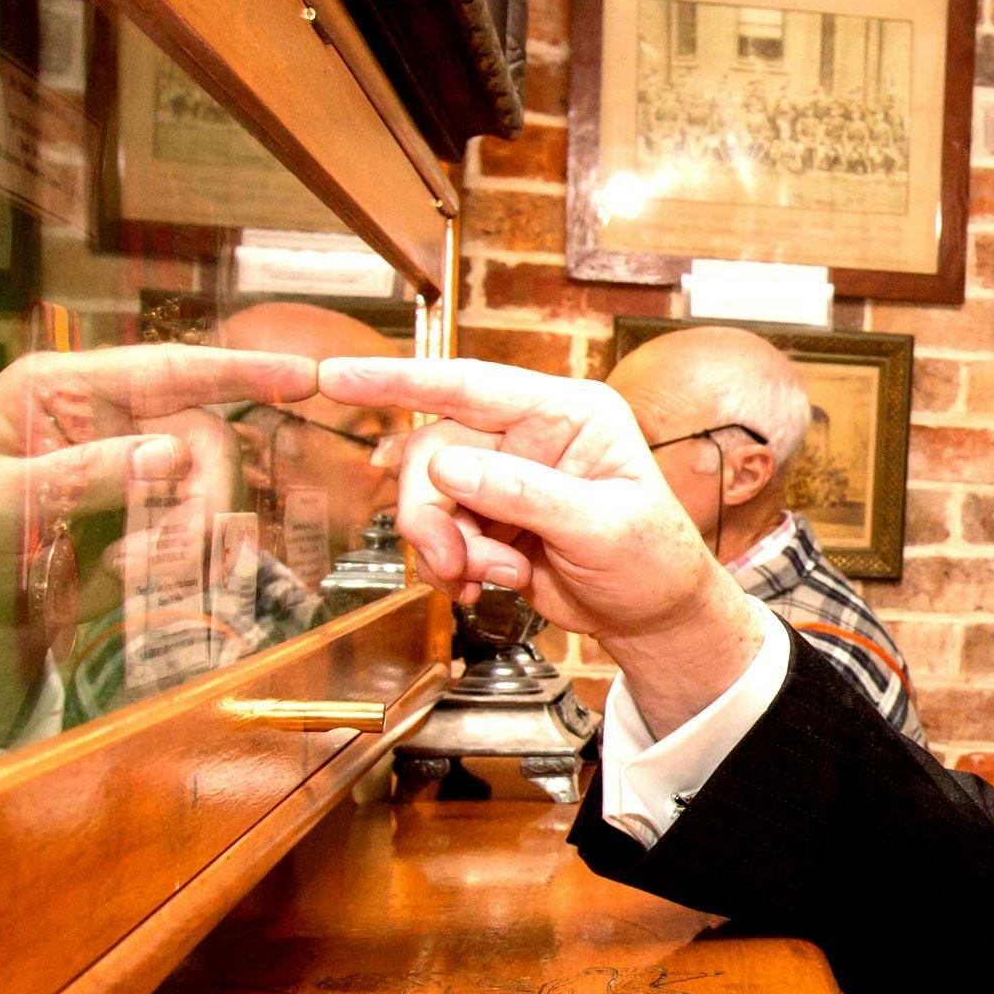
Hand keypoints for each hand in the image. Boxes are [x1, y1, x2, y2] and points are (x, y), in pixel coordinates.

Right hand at [317, 356, 765, 734]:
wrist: (652, 617)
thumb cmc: (654, 560)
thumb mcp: (602, 526)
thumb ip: (525, 494)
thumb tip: (449, 468)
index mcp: (568, 413)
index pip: (470, 384)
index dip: (400, 379)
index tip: (339, 376)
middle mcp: (529, 435)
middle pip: (433, 451)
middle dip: (431, 512)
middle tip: (451, 560)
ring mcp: (504, 476)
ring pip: (427, 495)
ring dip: (443, 545)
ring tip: (487, 575)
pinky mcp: (487, 516)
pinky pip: (436, 531)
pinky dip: (448, 563)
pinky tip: (483, 581)